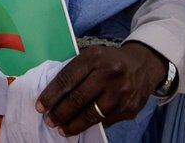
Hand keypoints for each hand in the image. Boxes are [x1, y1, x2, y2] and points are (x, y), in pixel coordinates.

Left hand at [36, 43, 164, 135]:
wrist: (144, 64)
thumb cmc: (110, 60)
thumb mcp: (93, 55)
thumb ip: (75, 70)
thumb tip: (52, 93)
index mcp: (94, 57)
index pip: (67, 79)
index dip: (51, 95)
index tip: (40, 106)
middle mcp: (109, 73)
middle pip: (77, 99)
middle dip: (59, 113)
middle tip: (49, 121)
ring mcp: (120, 92)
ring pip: (91, 115)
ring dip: (73, 125)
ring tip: (62, 129)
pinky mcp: (129, 107)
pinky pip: (105, 121)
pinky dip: (91, 125)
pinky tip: (82, 126)